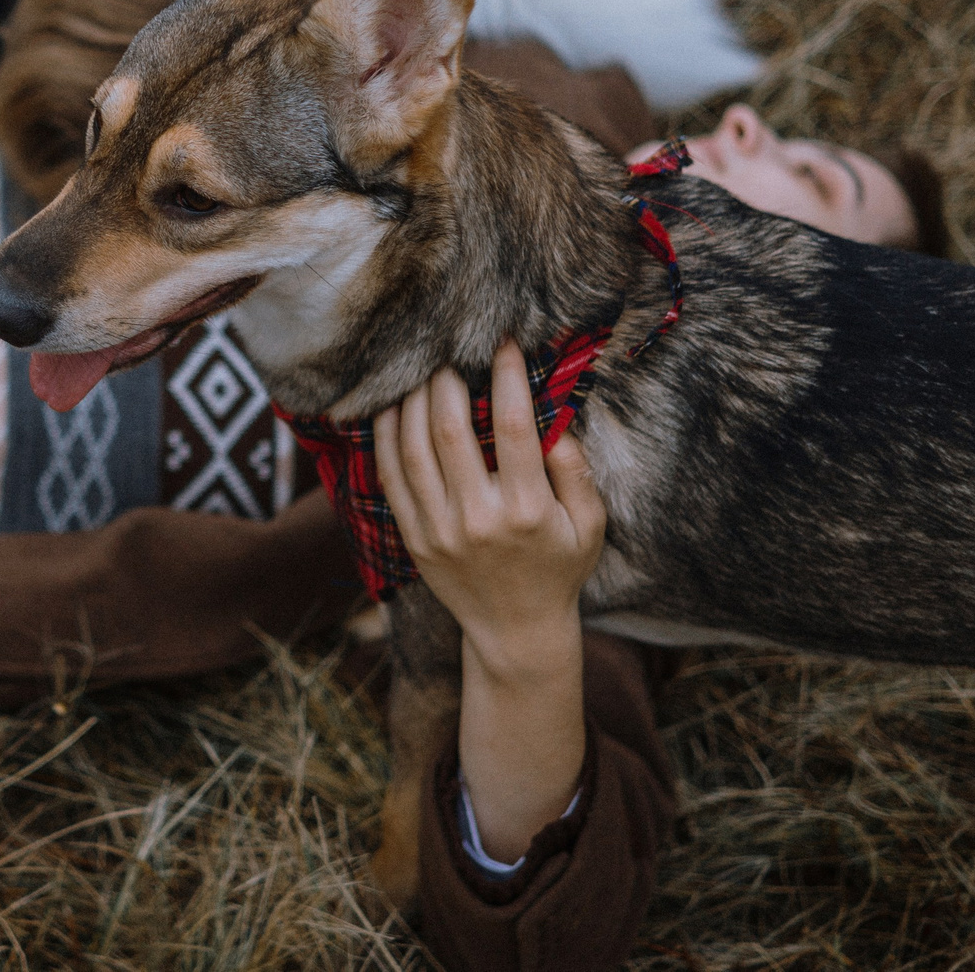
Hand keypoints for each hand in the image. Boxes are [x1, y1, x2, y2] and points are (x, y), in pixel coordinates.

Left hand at [376, 343, 608, 861]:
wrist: (515, 631)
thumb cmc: (558, 569)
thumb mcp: (589, 525)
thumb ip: (575, 471)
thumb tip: (553, 420)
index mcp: (526, 509)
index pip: (514, 426)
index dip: (506, 376)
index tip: (504, 343)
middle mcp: (477, 517)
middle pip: (449, 428)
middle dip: (445, 379)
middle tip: (447, 351)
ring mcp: (438, 529)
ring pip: (411, 448)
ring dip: (411, 401)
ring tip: (418, 372)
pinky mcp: (413, 538)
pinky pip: (390, 477)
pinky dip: (385, 438)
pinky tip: (390, 409)